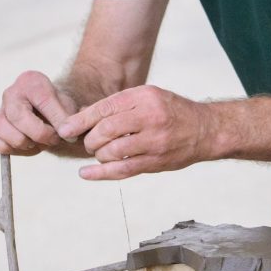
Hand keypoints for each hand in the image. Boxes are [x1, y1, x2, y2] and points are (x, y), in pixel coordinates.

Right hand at [0, 71, 78, 155]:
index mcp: (32, 81)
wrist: (49, 115)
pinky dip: (5, 148)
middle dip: (39, 134)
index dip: (57, 120)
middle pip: (18, 117)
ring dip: (21, 142)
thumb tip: (70, 132)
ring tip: (37, 143)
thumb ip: (74, 118)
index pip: (43, 100)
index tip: (68, 134)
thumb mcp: (72, 110)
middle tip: (53, 139)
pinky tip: (23, 148)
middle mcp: (11, 92)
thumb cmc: (60, 111)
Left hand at [56, 85, 215, 180]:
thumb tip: (83, 117)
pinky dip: (100, 173)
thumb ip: (120, 105)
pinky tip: (86, 173)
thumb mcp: (149, 96)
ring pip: (112, 152)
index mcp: (144, 97)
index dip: (80, 120)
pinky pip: (122, 170)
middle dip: (89, 139)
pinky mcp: (156, 162)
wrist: (206, 130)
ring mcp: (154, 141)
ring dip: (98, 155)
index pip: (104, 108)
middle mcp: (149, 117)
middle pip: (105, 130)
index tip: (64, 130)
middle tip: (87, 142)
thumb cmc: (172, 111)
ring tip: (99, 152)